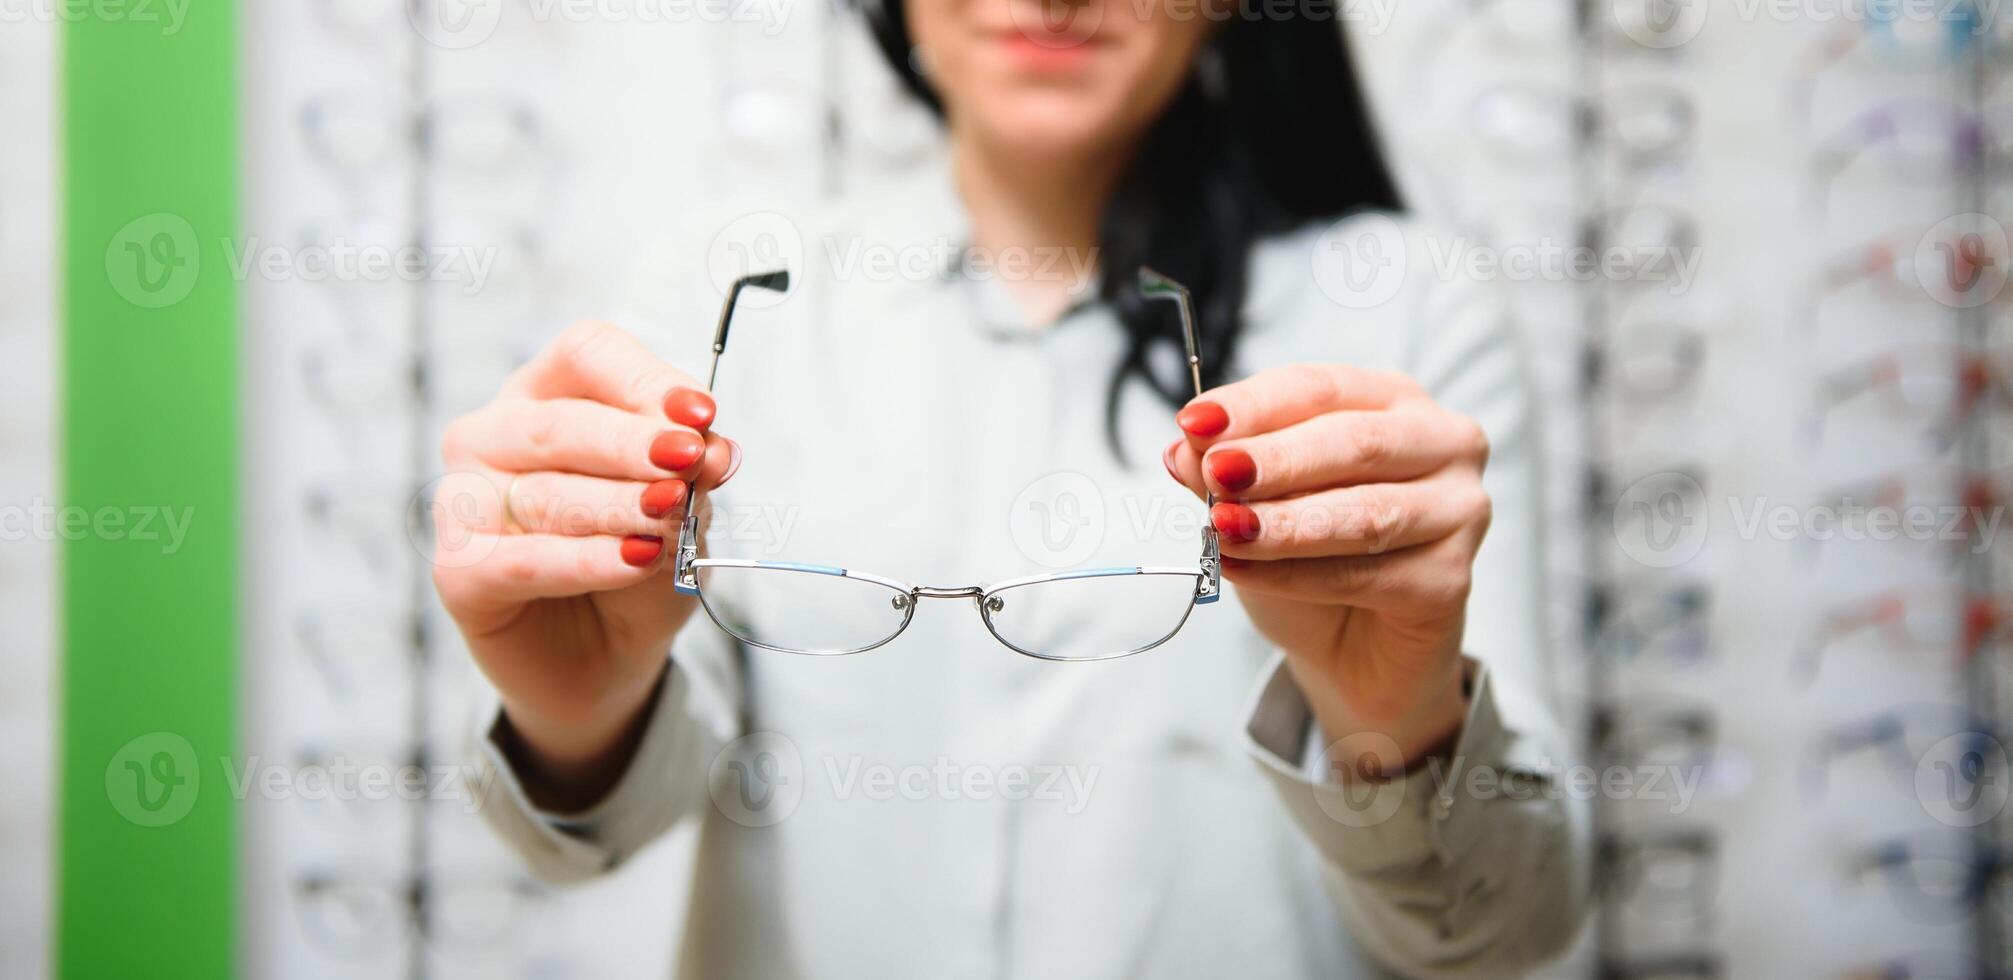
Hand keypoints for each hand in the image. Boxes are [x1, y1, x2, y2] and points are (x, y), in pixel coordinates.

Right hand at [431, 321, 739, 807]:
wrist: (605, 659)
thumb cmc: (637, 564)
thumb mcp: (682, 514)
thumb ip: (692, 480)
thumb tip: (712, 449)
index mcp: (550, 394)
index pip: (587, 355)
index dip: (645, 379)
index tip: (701, 414)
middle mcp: (496, 435)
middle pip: (561, 422)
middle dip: (633, 443)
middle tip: (688, 461)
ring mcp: (466, 501)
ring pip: (545, 493)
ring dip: (619, 505)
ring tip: (671, 518)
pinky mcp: (460, 570)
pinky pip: (523, 560)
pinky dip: (587, 561)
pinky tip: (636, 559)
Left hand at [1164, 364, 1489, 773]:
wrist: (1350, 646)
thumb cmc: (1310, 555)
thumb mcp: (1254, 501)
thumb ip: (1225, 470)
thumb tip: (1186, 450)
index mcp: (1392, 401)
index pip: (1321, 388)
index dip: (1256, 404)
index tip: (1195, 421)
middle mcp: (1441, 444)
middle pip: (1355, 443)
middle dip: (1277, 460)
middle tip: (1216, 473)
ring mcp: (1458, 511)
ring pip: (1364, 513)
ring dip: (1285, 523)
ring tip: (1224, 529)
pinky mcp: (1452, 579)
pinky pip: (1365, 575)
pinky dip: (1295, 576)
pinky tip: (1245, 572)